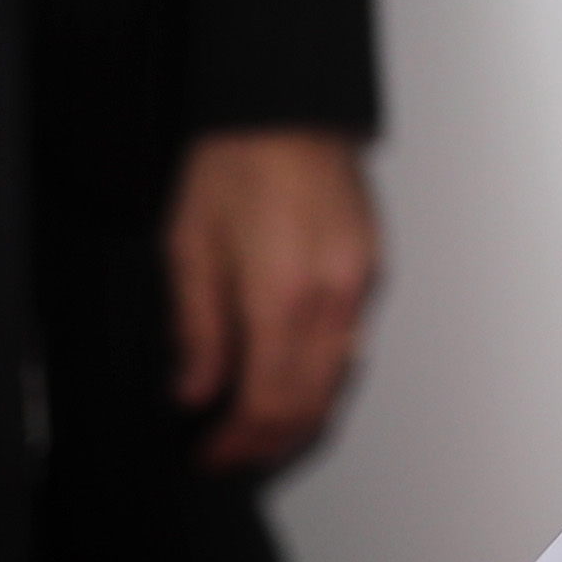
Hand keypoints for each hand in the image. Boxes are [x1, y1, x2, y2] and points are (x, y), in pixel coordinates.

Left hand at [165, 128, 379, 473]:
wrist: (288, 108)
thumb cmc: (237, 162)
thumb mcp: (189, 246)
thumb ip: (194, 329)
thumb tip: (194, 390)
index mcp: (279, 293)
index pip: (264, 401)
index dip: (236, 441)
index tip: (210, 453)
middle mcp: (330, 296)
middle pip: (309, 404)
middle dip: (268, 442)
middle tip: (231, 454)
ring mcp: (359, 283)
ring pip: (339, 381)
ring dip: (301, 419)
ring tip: (262, 432)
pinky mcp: (372, 270)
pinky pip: (354, 346)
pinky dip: (325, 380)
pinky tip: (298, 384)